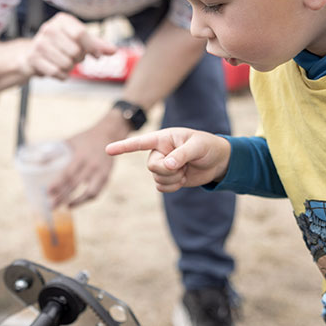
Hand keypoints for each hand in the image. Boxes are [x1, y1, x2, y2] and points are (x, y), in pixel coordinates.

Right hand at [22, 12, 116, 79]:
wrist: (33, 54)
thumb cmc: (61, 45)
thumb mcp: (79, 40)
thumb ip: (97, 45)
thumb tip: (113, 50)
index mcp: (62, 20)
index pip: (81, 34)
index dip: (92, 47)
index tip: (97, 55)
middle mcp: (49, 28)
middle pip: (75, 51)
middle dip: (79, 59)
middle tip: (74, 57)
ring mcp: (39, 43)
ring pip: (66, 63)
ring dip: (70, 68)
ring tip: (65, 62)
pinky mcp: (34, 58)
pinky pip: (57, 72)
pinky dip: (62, 75)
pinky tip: (58, 70)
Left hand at [50, 124, 117, 207]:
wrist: (108, 134)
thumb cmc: (85, 138)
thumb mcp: (71, 141)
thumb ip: (57, 151)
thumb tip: (39, 162)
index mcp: (81, 156)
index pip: (68, 173)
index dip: (58, 184)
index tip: (48, 192)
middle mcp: (92, 165)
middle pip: (75, 185)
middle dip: (62, 197)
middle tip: (51, 206)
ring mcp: (101, 172)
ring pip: (89, 192)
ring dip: (76, 202)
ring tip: (65, 207)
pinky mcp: (106, 177)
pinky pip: (97, 192)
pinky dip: (86, 200)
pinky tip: (76, 203)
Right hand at [105, 127, 230, 192]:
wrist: (217, 161)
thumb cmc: (207, 146)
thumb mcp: (197, 147)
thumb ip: (181, 155)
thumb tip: (168, 166)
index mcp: (163, 138)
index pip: (139, 143)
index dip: (123, 147)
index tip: (107, 150)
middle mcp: (159, 151)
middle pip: (151, 166)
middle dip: (168, 170)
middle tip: (183, 166)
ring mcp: (162, 165)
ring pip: (156, 178)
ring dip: (173, 179)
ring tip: (186, 170)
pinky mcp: (168, 178)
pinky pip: (162, 187)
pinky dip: (173, 186)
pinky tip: (183, 178)